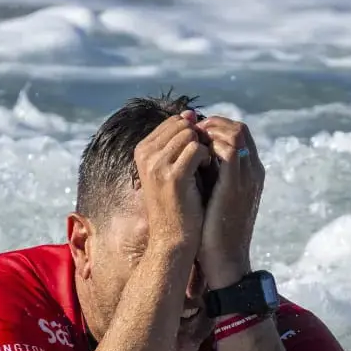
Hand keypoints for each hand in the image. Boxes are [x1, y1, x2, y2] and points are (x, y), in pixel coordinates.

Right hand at [133, 111, 210, 260]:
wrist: (174, 238)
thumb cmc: (178, 203)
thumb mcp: (172, 168)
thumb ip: (178, 142)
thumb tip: (190, 113)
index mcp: (142, 150)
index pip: (173, 122)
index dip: (192, 133)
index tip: (198, 154)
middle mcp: (145, 155)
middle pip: (182, 125)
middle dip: (199, 138)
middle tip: (204, 160)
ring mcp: (157, 165)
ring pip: (190, 135)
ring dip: (204, 147)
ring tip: (206, 167)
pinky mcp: (174, 176)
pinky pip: (198, 149)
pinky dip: (208, 157)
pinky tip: (208, 171)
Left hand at [196, 116, 263, 288]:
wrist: (225, 261)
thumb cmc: (215, 233)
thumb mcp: (214, 197)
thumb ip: (209, 175)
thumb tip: (191, 156)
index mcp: (250, 174)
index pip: (238, 134)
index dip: (215, 127)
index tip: (194, 134)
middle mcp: (253, 171)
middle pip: (238, 128)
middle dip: (212, 124)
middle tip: (190, 132)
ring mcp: (247, 177)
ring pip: (234, 132)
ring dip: (210, 130)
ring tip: (190, 140)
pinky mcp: (235, 185)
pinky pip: (228, 148)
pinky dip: (209, 144)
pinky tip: (192, 153)